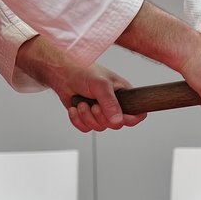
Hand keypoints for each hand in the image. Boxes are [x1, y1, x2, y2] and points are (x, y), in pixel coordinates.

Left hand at [17, 36, 145, 131]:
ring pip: (100, 127)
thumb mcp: (101, 85)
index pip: (137, 114)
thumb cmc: (84, 71)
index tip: (119, 117)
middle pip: (116, 125)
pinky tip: (75, 108)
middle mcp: (114, 105)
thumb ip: (110, 103)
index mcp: (124, 95)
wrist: (63, 73)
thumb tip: (118, 121)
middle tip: (95, 106)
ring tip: (82, 104)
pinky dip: (78, 120)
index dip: (130, 119)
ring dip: (87, 117)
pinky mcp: (87, 117)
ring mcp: (100, 112)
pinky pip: (86, 128)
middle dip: (101, 117)